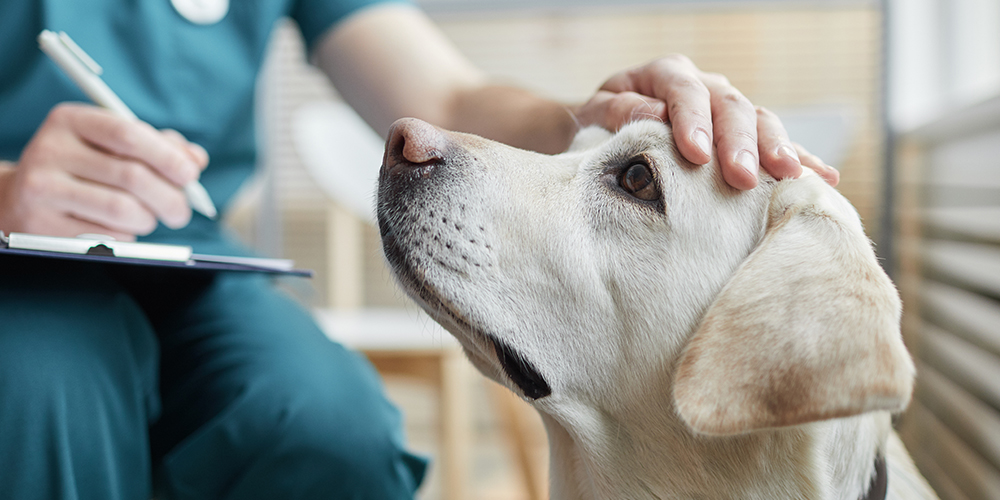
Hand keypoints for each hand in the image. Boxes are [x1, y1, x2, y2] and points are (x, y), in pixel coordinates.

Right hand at [0, 103, 207, 239]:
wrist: (20, 197)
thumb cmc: (82, 168)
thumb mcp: (112, 146)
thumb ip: (157, 147)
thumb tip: (196, 159)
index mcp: (70, 120)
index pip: (128, 134)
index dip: (167, 157)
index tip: (191, 175)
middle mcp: (51, 149)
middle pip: (131, 176)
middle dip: (170, 198)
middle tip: (181, 212)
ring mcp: (42, 188)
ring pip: (122, 210)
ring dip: (149, 219)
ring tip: (149, 218)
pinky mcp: (40, 224)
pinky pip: (105, 235)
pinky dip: (127, 235)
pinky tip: (120, 228)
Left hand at [574, 55, 838, 188]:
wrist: (605, 133)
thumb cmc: (598, 126)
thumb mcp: (595, 116)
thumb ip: (618, 112)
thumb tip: (652, 115)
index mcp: (665, 74)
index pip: (684, 91)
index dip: (692, 121)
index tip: (696, 155)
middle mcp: (704, 86)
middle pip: (731, 107)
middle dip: (739, 143)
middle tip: (742, 178)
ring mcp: (728, 109)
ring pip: (761, 121)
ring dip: (777, 149)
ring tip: (790, 177)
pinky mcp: (743, 136)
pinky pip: (777, 144)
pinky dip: (801, 159)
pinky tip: (824, 178)